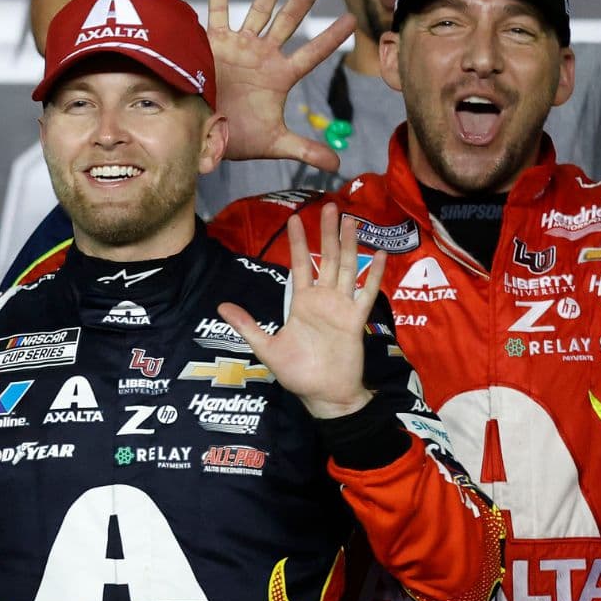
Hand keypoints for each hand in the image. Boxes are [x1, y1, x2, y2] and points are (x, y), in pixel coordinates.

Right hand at [206, 0, 356, 170]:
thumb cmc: (237, 136)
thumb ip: (304, 149)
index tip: (353, 21)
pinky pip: (217, 15)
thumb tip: (337, 166)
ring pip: (259, 12)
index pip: (312, 53)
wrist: (200, 132)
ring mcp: (239, 47)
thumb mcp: (274, 143)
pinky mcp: (214, 44)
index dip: (331, 38)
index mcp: (280, 76)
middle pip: (289, 22)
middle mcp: (263, 56)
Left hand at [217, 205, 385, 418]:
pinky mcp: (356, 320)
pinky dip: (373, 275)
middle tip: (330, 205)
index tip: (295, 218)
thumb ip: (247, 325)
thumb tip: (221, 306)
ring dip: (349, 245)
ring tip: (351, 220)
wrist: (324, 395)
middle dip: (327, 233)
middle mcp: (324, 299)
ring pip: (347, 268)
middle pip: (326, 258)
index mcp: (303, 302)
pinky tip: (378, 254)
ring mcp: (342, 307)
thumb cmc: (298, 373)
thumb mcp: (267, 348)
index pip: (300, 264)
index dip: (298, 242)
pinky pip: (366, 293)